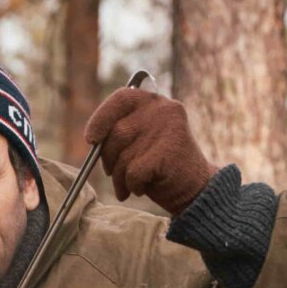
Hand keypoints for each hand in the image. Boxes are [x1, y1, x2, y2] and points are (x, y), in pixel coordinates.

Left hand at [84, 82, 216, 215]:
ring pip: (123, 155)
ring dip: (119, 177)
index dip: (101, 118)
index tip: (91, 139)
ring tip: (131, 185)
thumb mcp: (140, 140)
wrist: (195, 189)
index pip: (120, 98)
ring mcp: (167, 128)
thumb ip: (121, 131)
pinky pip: (133, 171)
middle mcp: (162, 109)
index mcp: (154, 101)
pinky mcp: (170, 149)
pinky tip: (145, 187)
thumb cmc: (160, 166)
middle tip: (114, 175)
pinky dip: (133, 185)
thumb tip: (93, 139)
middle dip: (108, 159)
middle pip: (116, 132)